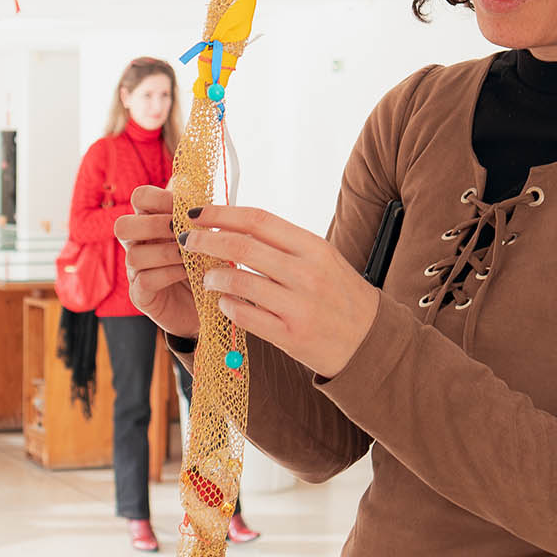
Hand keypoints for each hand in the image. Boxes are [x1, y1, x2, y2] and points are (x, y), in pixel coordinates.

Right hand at [118, 185, 204, 339]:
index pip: (140, 198)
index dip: (159, 198)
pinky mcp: (141, 296)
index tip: (185, 209)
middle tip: (181, 232)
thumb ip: (196, 209)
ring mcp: (136, 272)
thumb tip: (186, 178)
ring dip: (167, 252)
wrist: (211, 305)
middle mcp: (138, 245)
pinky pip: (144, 280)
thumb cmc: (206, 264)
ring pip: (134, 255)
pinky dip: (169, 274)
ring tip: (191, 256)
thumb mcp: (207, 234)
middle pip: (122, 225)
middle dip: (153, 225)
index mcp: (152, 222)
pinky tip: (190, 273)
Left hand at [180, 203, 382, 379]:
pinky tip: (224, 303)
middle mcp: (307, 273)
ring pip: (239, 282)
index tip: (197, 214)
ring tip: (207, 278)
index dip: (222, 214)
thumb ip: (285, 245)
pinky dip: (227, 306)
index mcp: (314, 247)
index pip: (258, 221)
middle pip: (242, 247)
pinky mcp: (290, 335)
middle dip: (206, 241)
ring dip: (214, 277)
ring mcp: (299, 305)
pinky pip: (245, 316)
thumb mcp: (323, 259)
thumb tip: (235, 228)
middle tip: (187, 241)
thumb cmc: (341, 296)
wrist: (369, 341)